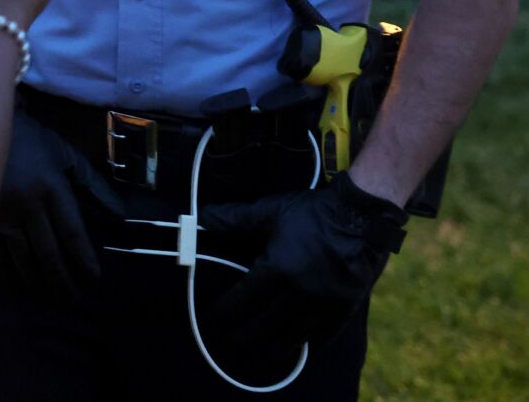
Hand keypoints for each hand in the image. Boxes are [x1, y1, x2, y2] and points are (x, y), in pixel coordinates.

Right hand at [0, 110, 123, 298]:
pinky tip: (19, 281)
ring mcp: (1, 212)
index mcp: (52, 187)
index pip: (72, 233)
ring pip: (22, 258)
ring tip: (50, 298)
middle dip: (62, 280)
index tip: (94, 279)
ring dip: (38, 282)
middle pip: (48, 252)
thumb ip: (92, 184)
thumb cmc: (30, 139)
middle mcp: (28, 204)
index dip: (84, 260)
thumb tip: (119, 214)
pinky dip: (10, 271)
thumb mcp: (65, 154)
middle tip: (73, 299)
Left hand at [200, 172, 406, 356]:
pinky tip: (300, 347)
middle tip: (233, 340)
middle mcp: (298, 293)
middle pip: (264, 325)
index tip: (216, 316)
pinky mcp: (344, 309)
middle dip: (245, 335)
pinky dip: (308, 344)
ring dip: (275, 347)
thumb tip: (202, 218)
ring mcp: (323, 304)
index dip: (225, 311)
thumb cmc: (311, 212)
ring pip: (293, 337)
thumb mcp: (270, 211)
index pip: (242, 301)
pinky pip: (323, 336)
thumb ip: (234, 219)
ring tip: (263, 352)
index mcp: (276, 270)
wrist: (362, 217)